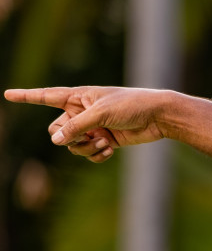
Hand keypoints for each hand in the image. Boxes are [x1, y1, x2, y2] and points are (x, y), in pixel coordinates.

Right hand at [3, 86, 168, 162]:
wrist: (158, 117)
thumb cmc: (131, 106)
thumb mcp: (101, 114)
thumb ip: (77, 126)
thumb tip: (55, 140)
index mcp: (78, 97)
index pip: (47, 96)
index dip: (27, 96)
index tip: (8, 95)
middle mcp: (82, 112)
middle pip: (57, 131)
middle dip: (69, 139)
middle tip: (88, 137)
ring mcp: (93, 128)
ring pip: (73, 146)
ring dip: (86, 149)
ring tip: (105, 142)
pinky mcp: (105, 141)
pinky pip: (89, 154)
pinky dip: (97, 155)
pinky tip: (110, 149)